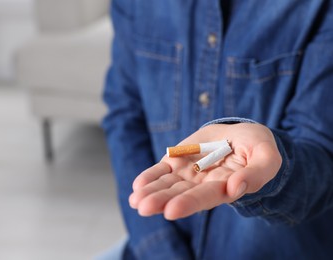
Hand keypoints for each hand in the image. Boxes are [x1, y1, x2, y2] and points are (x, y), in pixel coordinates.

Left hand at [129, 123, 281, 219]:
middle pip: (180, 195)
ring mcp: (188, 174)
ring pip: (167, 185)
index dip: (189, 203)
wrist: (240, 135)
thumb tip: (236, 187)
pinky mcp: (177, 161)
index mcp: (224, 187)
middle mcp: (202, 185)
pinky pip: (161, 171)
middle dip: (162, 201)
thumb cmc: (257, 147)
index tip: (171, 211)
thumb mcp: (266, 157)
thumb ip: (256, 173)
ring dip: (150, 192)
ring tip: (135, 200)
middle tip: (144, 208)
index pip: (205, 197)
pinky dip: (149, 177)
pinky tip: (138, 185)